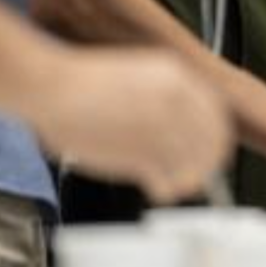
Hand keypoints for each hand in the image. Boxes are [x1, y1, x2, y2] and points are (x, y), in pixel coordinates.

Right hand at [37, 51, 233, 204]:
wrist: (48, 85)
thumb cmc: (81, 84)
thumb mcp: (139, 76)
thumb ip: (165, 99)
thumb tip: (185, 130)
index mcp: (177, 76)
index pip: (216, 116)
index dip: (215, 140)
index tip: (212, 153)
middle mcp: (176, 100)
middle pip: (212, 141)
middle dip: (207, 164)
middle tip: (196, 177)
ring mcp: (160, 125)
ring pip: (194, 162)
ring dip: (188, 179)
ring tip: (175, 187)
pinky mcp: (141, 150)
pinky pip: (168, 177)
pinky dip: (167, 188)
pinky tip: (158, 190)